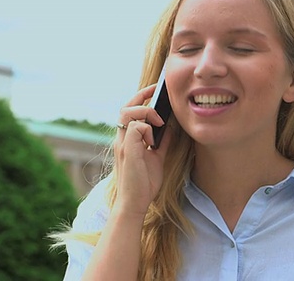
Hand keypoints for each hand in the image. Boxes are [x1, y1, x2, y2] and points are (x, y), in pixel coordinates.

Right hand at [112, 84, 171, 217]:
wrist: (135, 203)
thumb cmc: (144, 183)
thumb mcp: (157, 157)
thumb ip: (162, 142)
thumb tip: (171, 127)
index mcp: (128, 139)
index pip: (130, 110)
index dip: (142, 97)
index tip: (156, 89)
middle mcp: (122, 139)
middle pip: (125, 106)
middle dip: (142, 95)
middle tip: (158, 91)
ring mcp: (123, 144)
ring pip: (126, 112)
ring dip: (145, 112)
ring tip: (158, 121)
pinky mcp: (127, 151)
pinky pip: (135, 128)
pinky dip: (147, 129)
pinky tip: (153, 141)